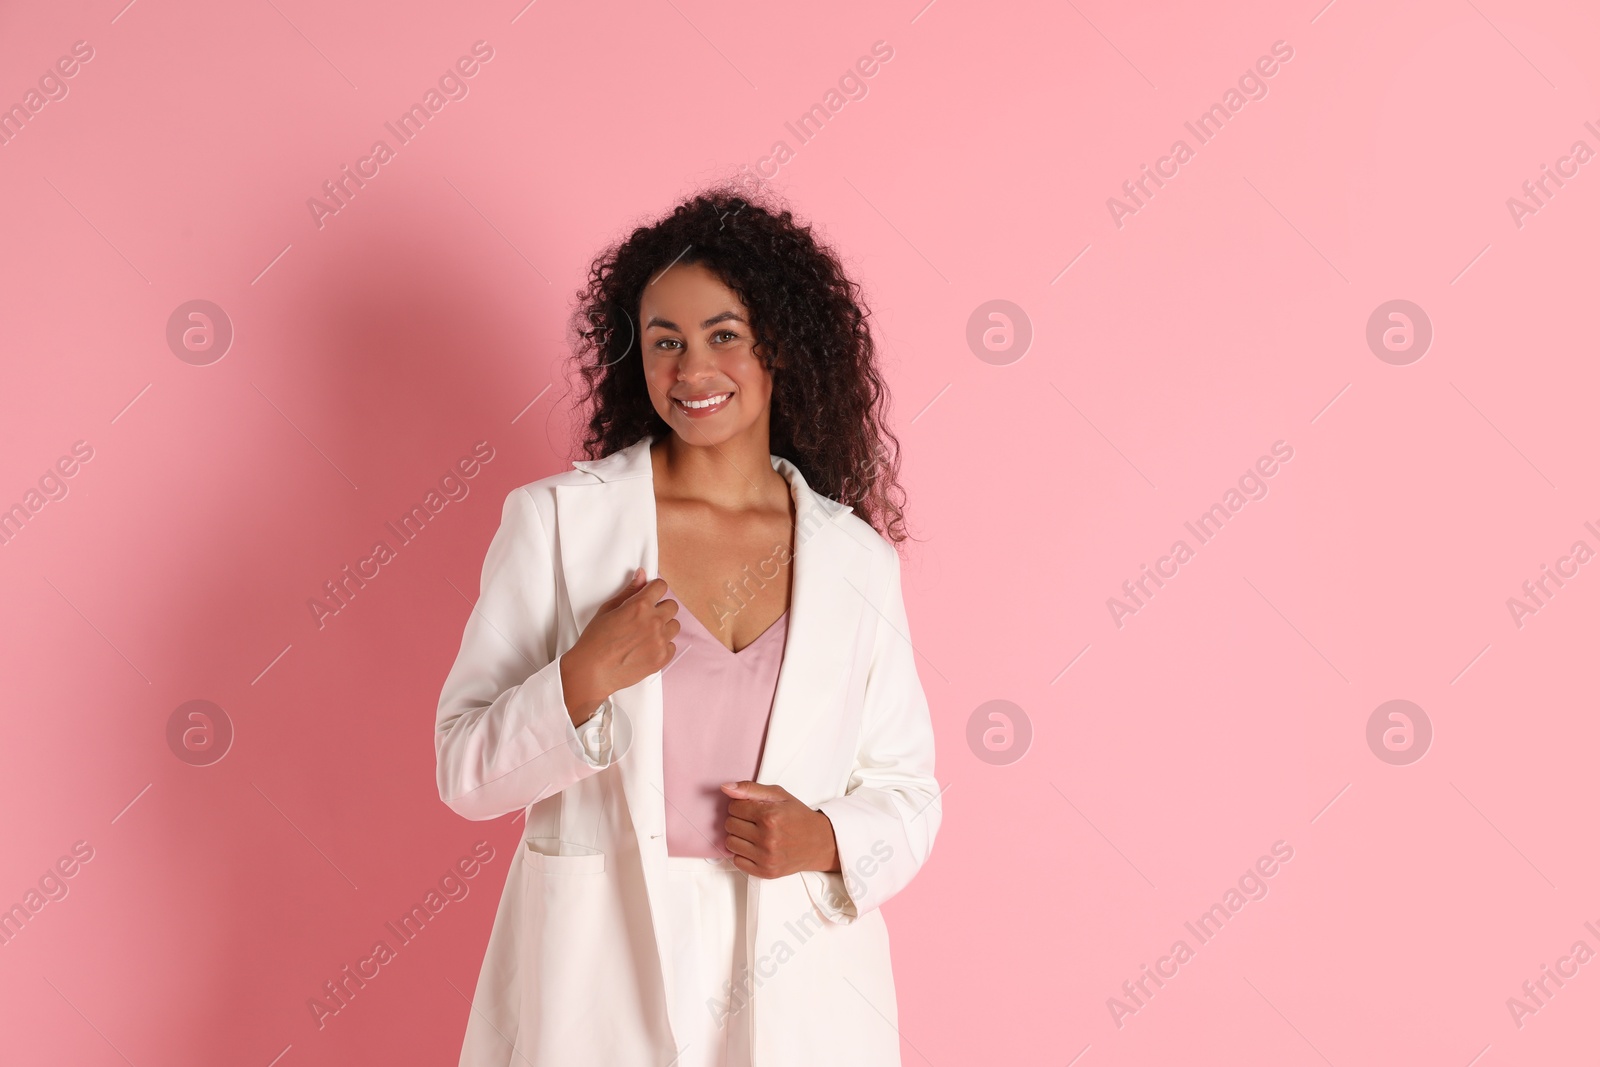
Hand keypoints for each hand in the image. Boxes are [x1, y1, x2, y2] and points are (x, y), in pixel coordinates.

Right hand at [559, 568, 678, 725]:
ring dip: (664, 627)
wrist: (592, 671)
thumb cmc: (596, 641)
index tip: (650, 595)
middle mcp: (654, 622)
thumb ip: (629, 591)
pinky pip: (672, 645)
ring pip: (674, 625)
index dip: (654, 590)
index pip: (661, 586)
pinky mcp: (662, 658)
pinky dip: (662, 646)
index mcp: (640, 606)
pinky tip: (647, 648)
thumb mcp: (608, 609)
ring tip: (645, 634)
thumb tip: (642, 575)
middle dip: (660, 608)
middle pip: (672, 606)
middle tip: (645, 617)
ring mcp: (660, 641)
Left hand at [721, 781, 840, 878]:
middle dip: (739, 820)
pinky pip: (736, 861)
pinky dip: (742, 853)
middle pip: (730, 824)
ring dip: (738, 836)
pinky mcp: (765, 872)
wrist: (820, 842)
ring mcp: (766, 857)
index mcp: (770, 816)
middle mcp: (768, 838)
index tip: (751, 808)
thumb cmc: (798, 816)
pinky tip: (755, 847)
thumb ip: (751, 789)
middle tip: (754, 821)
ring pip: (730, 843)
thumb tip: (725, 787)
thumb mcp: (779, 795)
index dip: (741, 805)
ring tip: (754, 834)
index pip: (734, 807)